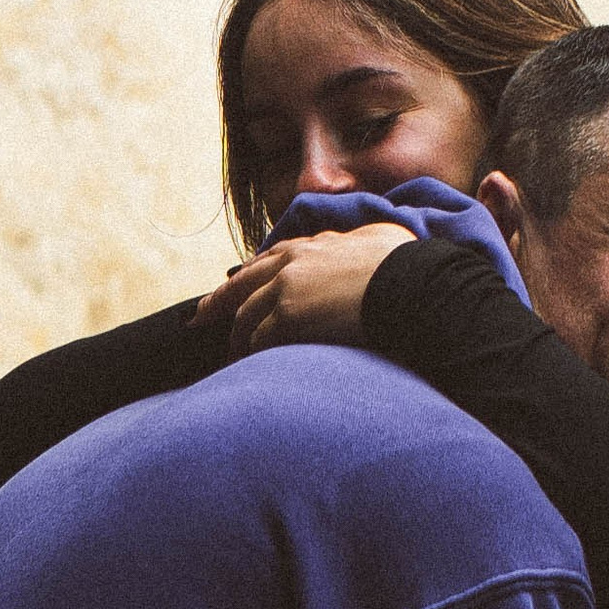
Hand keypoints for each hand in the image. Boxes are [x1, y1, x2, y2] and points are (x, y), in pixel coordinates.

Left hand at [196, 222, 416, 354]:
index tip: (234, 285)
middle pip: (242, 284)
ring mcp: (286, 289)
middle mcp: (293, 262)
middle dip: (217, 302)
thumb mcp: (382, 239)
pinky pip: (257, 341)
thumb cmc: (405, 265)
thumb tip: (375, 239)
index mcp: (313, 245)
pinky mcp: (286, 317)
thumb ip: (366, 240)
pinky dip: (251, 356)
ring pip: (245, 317)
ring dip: (238, 340)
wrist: (408, 285)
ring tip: (233, 359)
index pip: (269, 259)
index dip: (249, 275)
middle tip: (200, 318)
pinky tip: (250, 369)